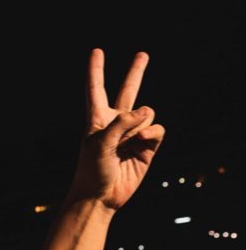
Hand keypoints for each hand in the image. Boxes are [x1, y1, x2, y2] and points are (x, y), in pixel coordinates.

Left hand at [69, 49, 164, 210]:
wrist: (101, 197)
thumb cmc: (92, 170)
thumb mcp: (100, 142)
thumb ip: (122, 122)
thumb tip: (149, 111)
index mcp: (97, 119)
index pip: (96, 89)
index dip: (96, 70)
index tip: (96, 51)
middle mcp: (116, 123)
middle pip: (128, 91)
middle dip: (136, 73)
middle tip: (143, 55)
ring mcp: (132, 134)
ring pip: (147, 113)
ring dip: (142, 123)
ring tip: (129, 142)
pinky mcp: (146, 147)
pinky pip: (156, 129)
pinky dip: (151, 131)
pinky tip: (142, 140)